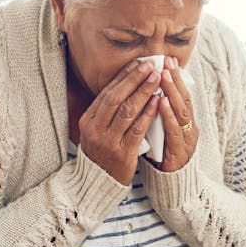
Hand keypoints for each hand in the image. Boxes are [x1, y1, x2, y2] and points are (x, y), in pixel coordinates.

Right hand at [79, 60, 160, 184]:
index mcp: (88, 120)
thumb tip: (124, 84)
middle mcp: (96, 129)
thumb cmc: (101, 152)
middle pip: (117, 98)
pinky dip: (148, 113)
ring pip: (128, 111)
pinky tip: (157, 101)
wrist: (98, 183)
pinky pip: (137, 129)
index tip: (137, 64)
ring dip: (143, 92)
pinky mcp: (123, 154)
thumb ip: (106, 111)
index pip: (107, 93)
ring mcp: (108, 142)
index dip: (123, 77)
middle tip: (149, 66)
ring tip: (156, 78)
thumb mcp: (95, 130)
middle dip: (134, 79)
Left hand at [154, 56, 198, 171]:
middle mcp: (189, 127)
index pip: (180, 94)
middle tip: (167, 61)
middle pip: (183, 98)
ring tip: (164, 76)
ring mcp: (187, 139)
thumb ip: (158, 113)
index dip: (175, 77)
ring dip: (172, 92)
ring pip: (181, 111)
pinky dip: (168, 115)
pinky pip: (174, 131)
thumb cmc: (164, 155)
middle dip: (175, 79)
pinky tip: (161, 103)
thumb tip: (148, 91)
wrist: (172, 185)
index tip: (167, 59)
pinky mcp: (181, 152)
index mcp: (184, 121)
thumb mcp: (161, 130)